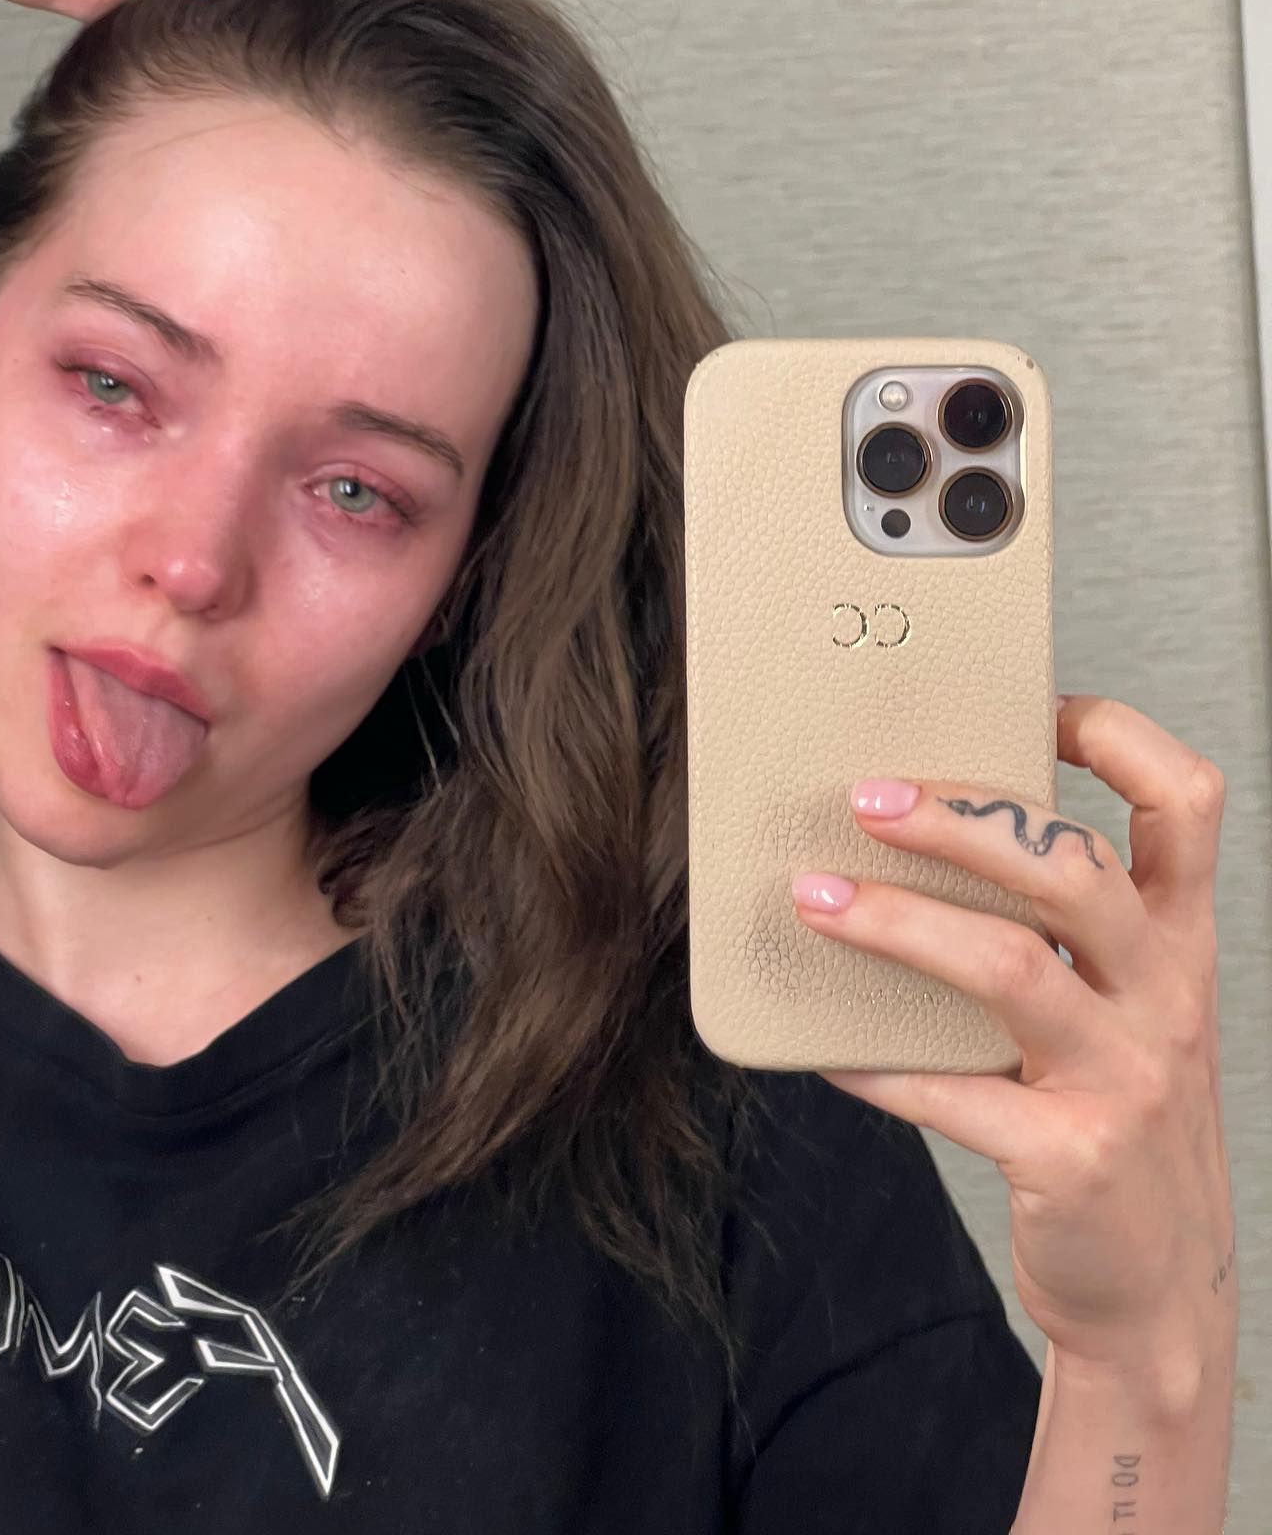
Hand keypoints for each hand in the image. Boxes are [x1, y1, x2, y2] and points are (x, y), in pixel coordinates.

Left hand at [790, 695, 1234, 1386]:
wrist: (1161, 1293)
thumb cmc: (1122, 1128)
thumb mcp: (1123, 1017)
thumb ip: (1060, 940)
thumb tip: (921, 853)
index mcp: (1177, 947)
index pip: (1185, 805)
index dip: (1117, 737)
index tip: (1034, 707)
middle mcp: (1165, 998)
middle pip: (1074, 868)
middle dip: (963, 819)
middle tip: (868, 798)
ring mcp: (1124, 1078)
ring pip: (1010, 965)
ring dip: (898, 922)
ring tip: (816, 898)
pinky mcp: (1070, 1156)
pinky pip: (954, 1091)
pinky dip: (878, 1061)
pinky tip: (825, 1046)